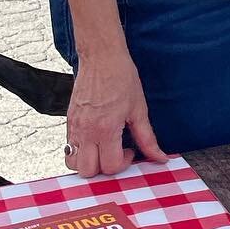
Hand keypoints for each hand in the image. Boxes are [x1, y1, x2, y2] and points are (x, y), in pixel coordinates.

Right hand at [65, 51, 166, 178]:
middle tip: (117, 152)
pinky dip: (81, 152)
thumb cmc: (122, 78)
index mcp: (105, 129)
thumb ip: (147, 138)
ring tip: (104, 148)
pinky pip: (69, 148)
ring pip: (74, 164)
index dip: (125, 163)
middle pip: (88, 171)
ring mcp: (74, 127)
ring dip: (89, 163)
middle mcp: (86, 131)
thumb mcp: (139, 109)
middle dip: (105, 168)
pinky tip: (96, 139)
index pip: (110, 166)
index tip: (131, 150)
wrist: (101, 57)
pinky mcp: (69, 121)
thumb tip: (160, 157)